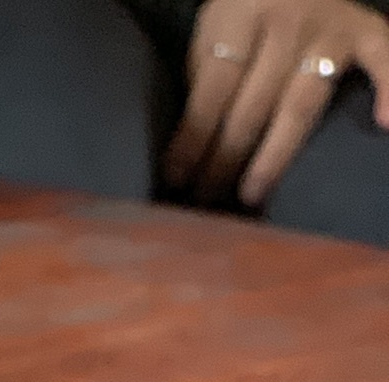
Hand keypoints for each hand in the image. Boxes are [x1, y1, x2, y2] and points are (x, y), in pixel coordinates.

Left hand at [162, 0, 388, 206]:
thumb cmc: (249, 10)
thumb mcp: (215, 28)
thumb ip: (205, 76)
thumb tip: (184, 148)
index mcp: (242, 14)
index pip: (214, 89)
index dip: (193, 138)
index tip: (176, 178)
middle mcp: (288, 20)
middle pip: (253, 105)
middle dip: (225, 158)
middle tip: (207, 200)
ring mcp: (329, 28)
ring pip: (300, 105)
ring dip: (273, 156)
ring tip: (251, 195)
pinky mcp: (364, 32)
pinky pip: (381, 59)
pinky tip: (385, 124)